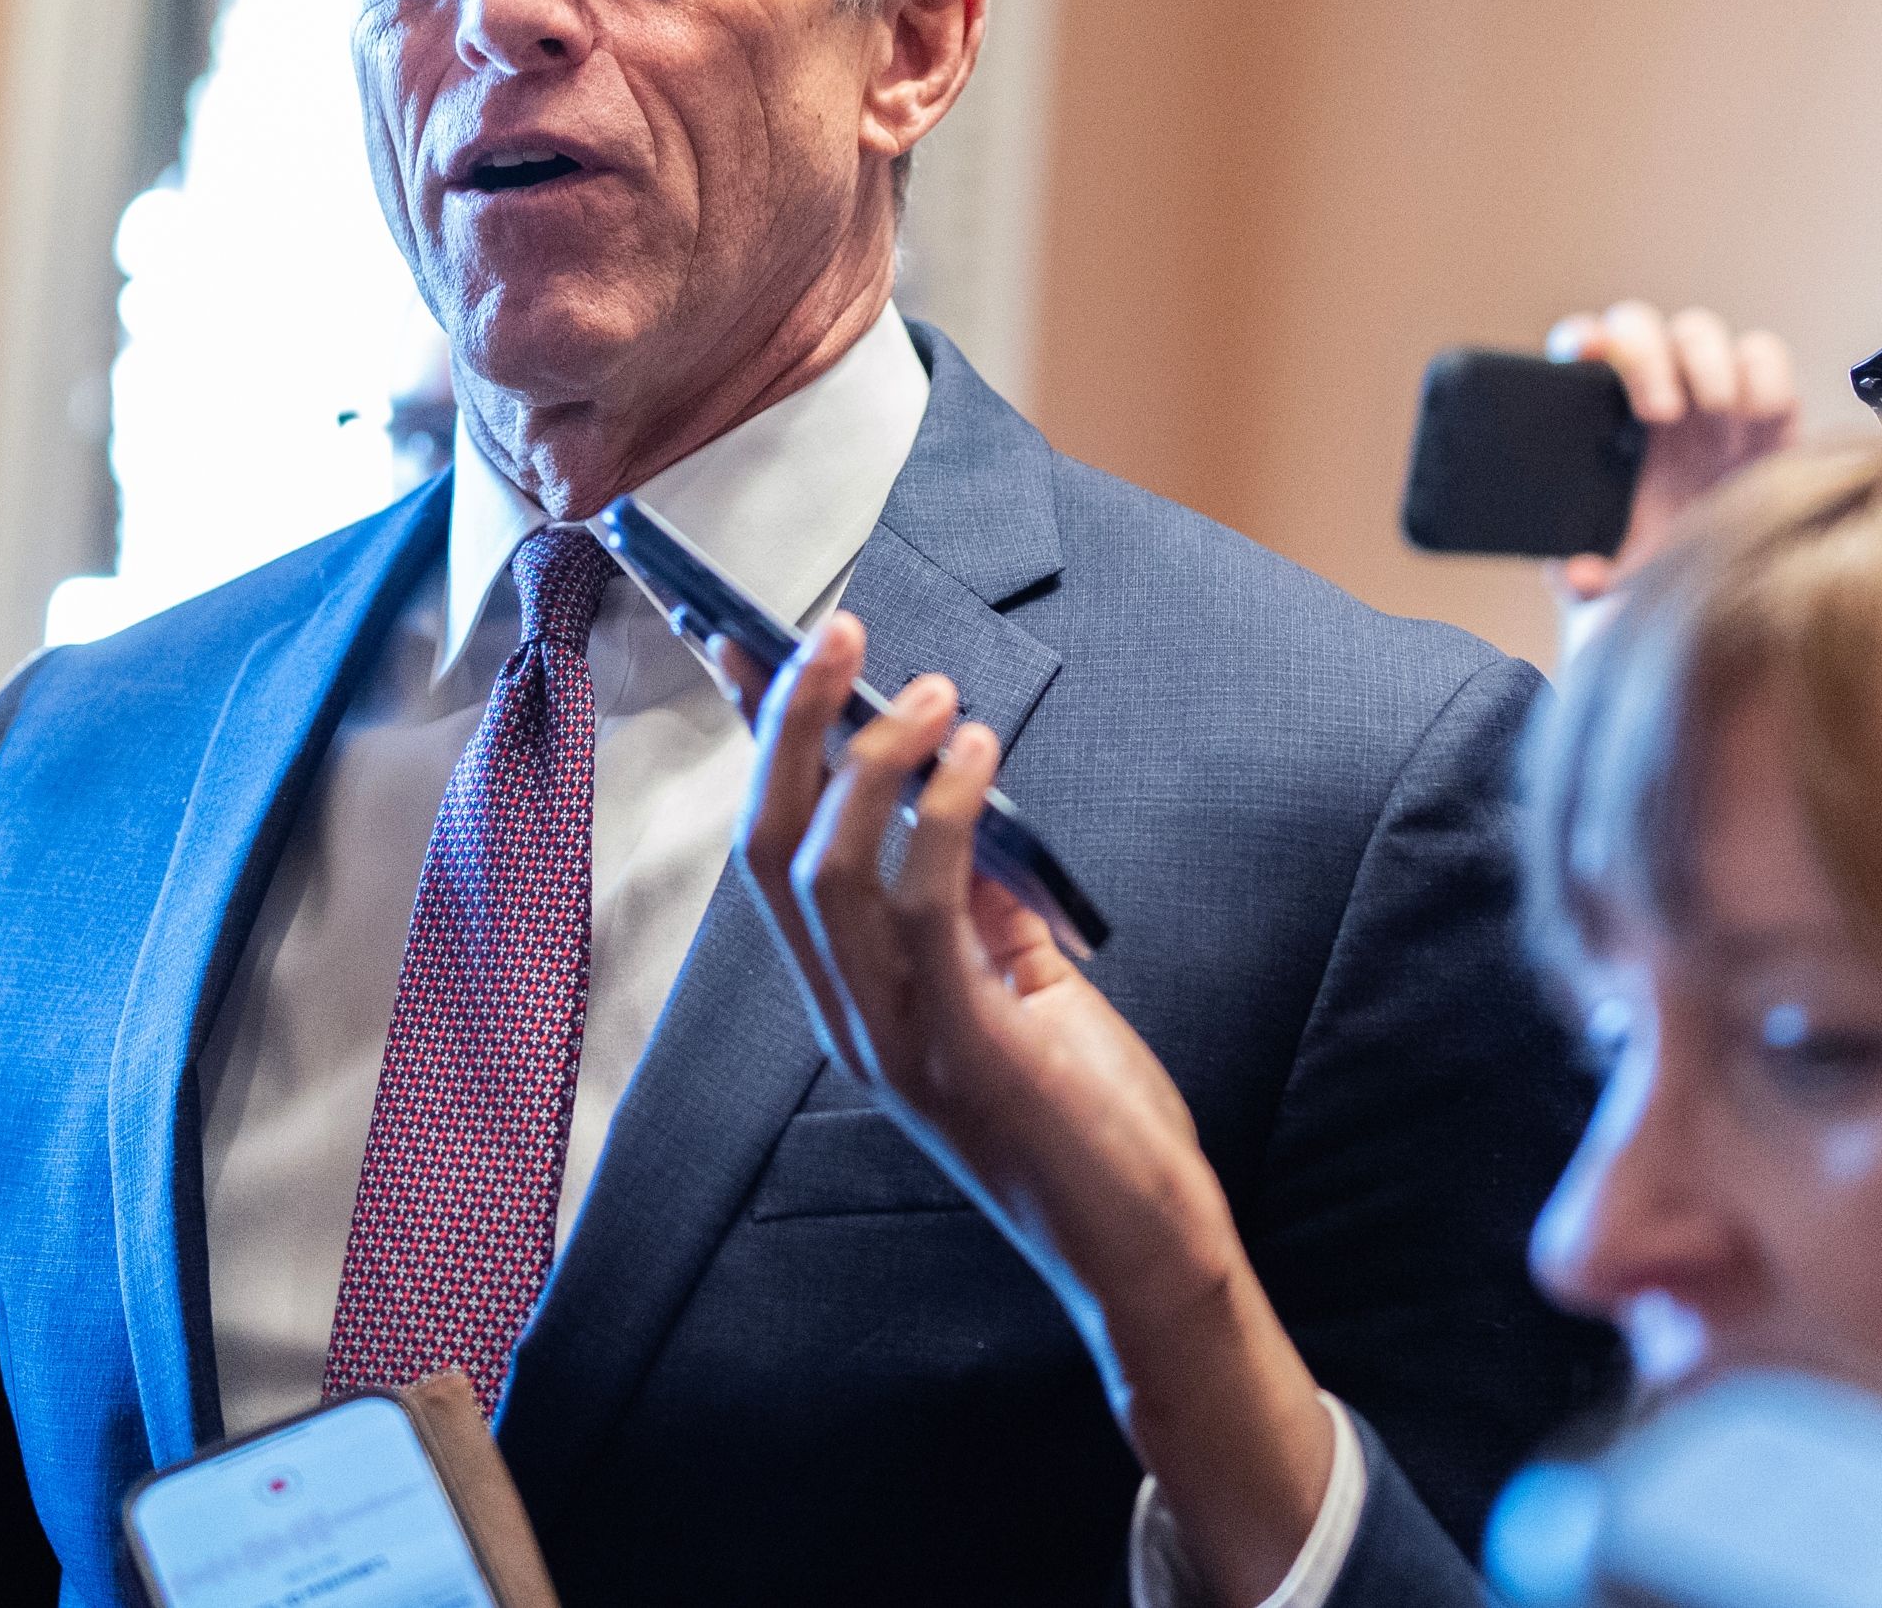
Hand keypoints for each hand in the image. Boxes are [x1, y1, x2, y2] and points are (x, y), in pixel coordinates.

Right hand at [728, 616, 1336, 1602]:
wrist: (1142, 1247)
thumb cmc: (1089, 1122)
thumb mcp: (1021, 988)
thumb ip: (978, 905)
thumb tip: (956, 799)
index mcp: (850, 999)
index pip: (769, 851)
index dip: (751, 747)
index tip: (740, 645)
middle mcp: (846, 1015)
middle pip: (767, 845)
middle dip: (788, 727)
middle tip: (839, 634)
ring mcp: (893, 1035)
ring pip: (821, 865)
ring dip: (868, 757)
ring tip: (928, 686)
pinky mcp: (962, 1043)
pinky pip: (924, 901)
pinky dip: (943, 810)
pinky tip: (979, 752)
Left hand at [1542, 302, 1797, 608]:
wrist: (1720, 584)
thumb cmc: (1653, 569)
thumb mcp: (1611, 585)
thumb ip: (1583, 580)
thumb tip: (1580, 574)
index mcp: (1601, 417)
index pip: (1581, 348)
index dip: (1582, 340)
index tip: (1583, 356)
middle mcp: (1651, 391)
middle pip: (1640, 326)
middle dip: (1648, 360)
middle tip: (1659, 414)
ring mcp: (1707, 391)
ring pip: (1700, 333)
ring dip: (1708, 366)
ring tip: (1715, 420)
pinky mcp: (1766, 406)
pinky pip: (1764, 356)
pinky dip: (1764, 376)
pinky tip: (1758, 420)